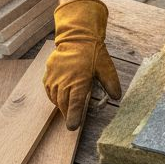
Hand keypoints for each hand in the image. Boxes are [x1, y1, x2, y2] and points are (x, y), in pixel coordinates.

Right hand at [43, 0, 120, 129]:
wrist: (77, 36)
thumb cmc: (93, 52)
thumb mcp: (107, 68)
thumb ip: (111, 84)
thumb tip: (116, 97)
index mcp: (78, 82)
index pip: (75, 105)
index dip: (74, 118)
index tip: (72, 127)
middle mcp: (64, 82)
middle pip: (64, 104)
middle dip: (68, 114)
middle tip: (72, 121)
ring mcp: (54, 77)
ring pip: (55, 98)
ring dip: (61, 105)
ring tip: (67, 109)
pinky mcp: (48, 72)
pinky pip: (49, 89)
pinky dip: (53, 96)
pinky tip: (59, 96)